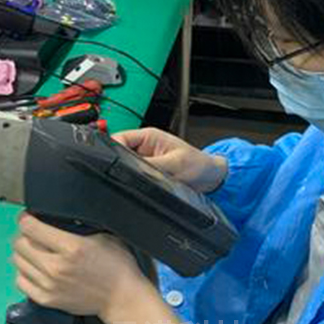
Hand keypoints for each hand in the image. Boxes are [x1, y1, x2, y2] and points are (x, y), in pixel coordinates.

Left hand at [12, 214, 151, 317]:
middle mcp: (56, 266)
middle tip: (33, 234)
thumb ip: (77, 227)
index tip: (29, 217)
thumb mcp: (103, 236)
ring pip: (17, 262)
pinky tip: (36, 269)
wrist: (121, 297)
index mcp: (71, 247)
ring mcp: (49, 285)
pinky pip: (20, 281)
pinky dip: (24, 272)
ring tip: (36, 252)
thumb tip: (54, 217)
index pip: (30, 227)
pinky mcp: (47, 299)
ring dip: (24, 253)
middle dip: (24, 235)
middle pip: (19, 244)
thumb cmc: (116, 264)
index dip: (26, 218)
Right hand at [113, 127, 227, 192]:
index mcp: (149, 136)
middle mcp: (145, 148)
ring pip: (126, 167)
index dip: (113, 149)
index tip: (112, 161)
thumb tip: (133, 170)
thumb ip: (153, 165)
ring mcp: (146, 162)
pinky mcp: (149, 174)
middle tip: (131, 174)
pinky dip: (137, 183)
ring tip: (144, 180)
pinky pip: (136, 178)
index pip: (121, 138)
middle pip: (120, 153)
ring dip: (130, 175)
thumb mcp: (176, 164)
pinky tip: (145, 187)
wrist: (211, 179)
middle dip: (122, 164)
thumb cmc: (199, 164)